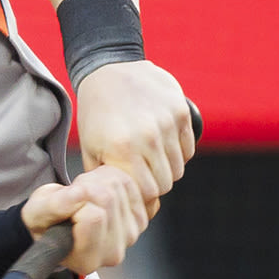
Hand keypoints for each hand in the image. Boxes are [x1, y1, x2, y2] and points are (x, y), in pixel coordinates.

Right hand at [23, 167, 149, 277]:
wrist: (59, 224)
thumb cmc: (47, 223)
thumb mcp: (37, 214)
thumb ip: (54, 207)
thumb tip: (79, 195)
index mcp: (87, 259)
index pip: (94, 217)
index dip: (75, 201)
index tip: (66, 206)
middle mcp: (114, 252)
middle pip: (107, 198)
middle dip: (86, 187)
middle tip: (73, 197)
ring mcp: (130, 235)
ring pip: (119, 186)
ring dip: (96, 181)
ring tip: (82, 195)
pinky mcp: (140, 217)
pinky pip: (129, 182)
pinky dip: (110, 177)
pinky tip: (96, 190)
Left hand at [75, 59, 195, 205]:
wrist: (108, 70)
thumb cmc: (96, 115)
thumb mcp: (90, 149)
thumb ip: (104, 181)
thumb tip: (118, 208)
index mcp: (123, 150)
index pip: (149, 192)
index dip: (143, 195)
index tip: (136, 189)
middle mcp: (148, 137)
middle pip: (166, 182)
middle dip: (155, 183)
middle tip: (143, 174)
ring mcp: (167, 123)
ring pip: (179, 167)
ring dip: (167, 168)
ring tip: (151, 158)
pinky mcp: (180, 111)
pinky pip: (188, 148)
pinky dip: (178, 152)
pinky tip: (163, 144)